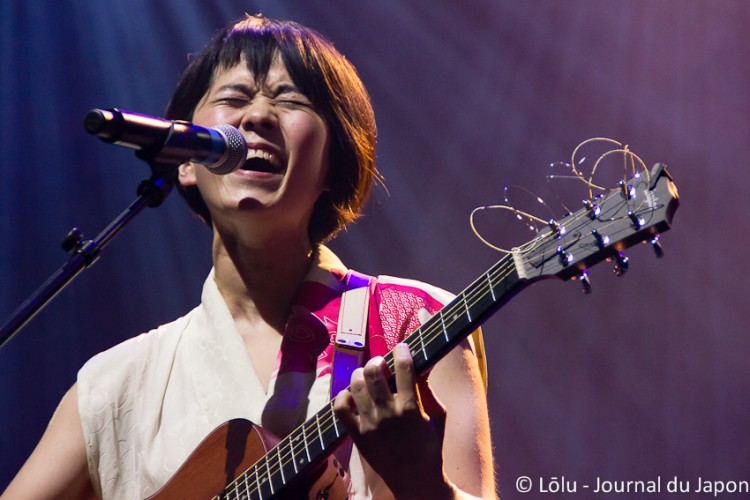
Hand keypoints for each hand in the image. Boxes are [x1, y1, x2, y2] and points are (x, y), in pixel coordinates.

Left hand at [333, 343, 454, 498]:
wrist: (415, 480)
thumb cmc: (431, 446)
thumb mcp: (438, 416)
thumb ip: (428, 389)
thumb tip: (420, 364)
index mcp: (410, 407)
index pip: (403, 367)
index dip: (402, 351)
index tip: (402, 347)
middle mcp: (387, 414)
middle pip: (373, 371)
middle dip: (377, 361)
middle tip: (381, 364)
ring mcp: (369, 425)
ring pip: (355, 385)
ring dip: (361, 375)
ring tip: (367, 379)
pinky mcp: (357, 435)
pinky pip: (340, 408)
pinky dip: (344, 396)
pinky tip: (353, 396)